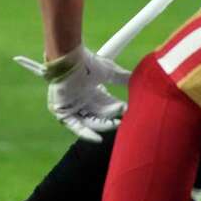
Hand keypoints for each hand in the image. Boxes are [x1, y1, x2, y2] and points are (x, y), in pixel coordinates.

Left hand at [15, 45, 129, 142]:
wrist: (69, 61)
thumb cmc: (87, 63)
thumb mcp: (109, 71)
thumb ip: (122, 77)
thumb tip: (139, 79)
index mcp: (89, 89)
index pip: (104, 103)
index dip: (115, 108)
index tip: (127, 110)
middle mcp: (80, 98)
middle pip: (98, 113)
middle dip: (111, 117)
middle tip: (122, 120)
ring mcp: (70, 105)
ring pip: (89, 120)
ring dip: (102, 124)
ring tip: (115, 124)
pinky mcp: (62, 111)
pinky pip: (74, 125)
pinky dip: (85, 133)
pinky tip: (98, 139)